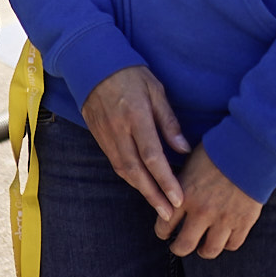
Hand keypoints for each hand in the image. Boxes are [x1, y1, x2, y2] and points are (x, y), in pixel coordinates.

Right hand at [80, 65, 190, 226]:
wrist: (91, 62)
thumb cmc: (130, 73)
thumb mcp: (155, 89)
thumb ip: (169, 121)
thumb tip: (183, 149)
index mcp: (135, 115)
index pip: (152, 156)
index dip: (166, 181)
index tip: (179, 199)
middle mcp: (118, 128)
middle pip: (136, 171)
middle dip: (153, 195)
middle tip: (168, 214)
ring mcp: (105, 133)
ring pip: (123, 169)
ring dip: (141, 190)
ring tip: (158, 205)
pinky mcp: (97, 134)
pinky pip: (114, 161)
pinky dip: (129, 177)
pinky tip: (141, 185)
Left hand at [162, 147, 260, 257]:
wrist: (248, 150)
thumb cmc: (216, 151)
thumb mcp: (188, 164)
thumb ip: (179, 183)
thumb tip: (169, 194)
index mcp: (184, 195)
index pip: (165, 224)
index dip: (162, 232)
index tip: (164, 232)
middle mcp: (202, 212)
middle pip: (184, 246)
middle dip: (178, 249)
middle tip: (178, 247)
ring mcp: (224, 219)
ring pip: (209, 251)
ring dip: (203, 251)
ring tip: (201, 247)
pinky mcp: (243, 222)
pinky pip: (232, 245)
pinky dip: (226, 244)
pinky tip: (223, 238)